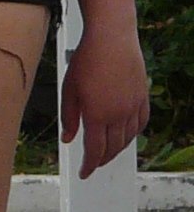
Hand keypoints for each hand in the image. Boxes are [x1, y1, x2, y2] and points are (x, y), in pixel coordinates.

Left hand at [63, 22, 150, 175]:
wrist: (111, 39)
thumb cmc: (86, 61)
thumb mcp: (69, 90)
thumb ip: (68, 117)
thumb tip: (68, 139)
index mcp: (97, 115)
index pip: (95, 150)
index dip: (89, 164)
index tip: (84, 173)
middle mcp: (118, 115)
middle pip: (113, 147)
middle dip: (102, 159)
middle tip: (94, 163)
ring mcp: (133, 106)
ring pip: (128, 137)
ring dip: (118, 148)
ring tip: (107, 151)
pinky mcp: (142, 97)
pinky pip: (141, 122)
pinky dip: (133, 133)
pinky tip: (127, 134)